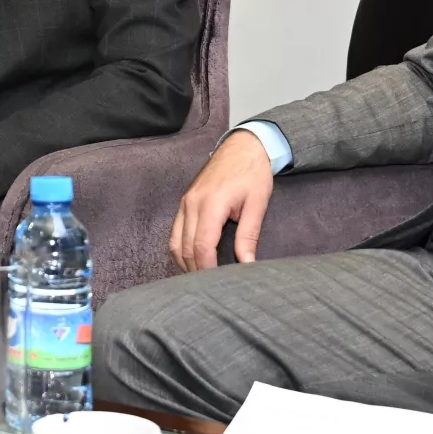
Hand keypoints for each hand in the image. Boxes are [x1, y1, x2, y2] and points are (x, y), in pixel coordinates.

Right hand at [169, 129, 276, 270]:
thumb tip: (247, 263)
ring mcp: (185, 201)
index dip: (207, 269)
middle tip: (211, 287)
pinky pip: (175, 232)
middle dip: (196, 270)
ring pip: (175, 242)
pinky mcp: (185, 201)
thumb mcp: (257, 203)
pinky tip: (193, 259)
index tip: (217, 283)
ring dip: (185, 262)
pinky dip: (180, 249)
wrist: (243, 146)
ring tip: (201, 277)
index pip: (201, 246)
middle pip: (185, 248)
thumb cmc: (253, 173)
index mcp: (211, 203)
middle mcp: (192, 203)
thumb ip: (249, 235)